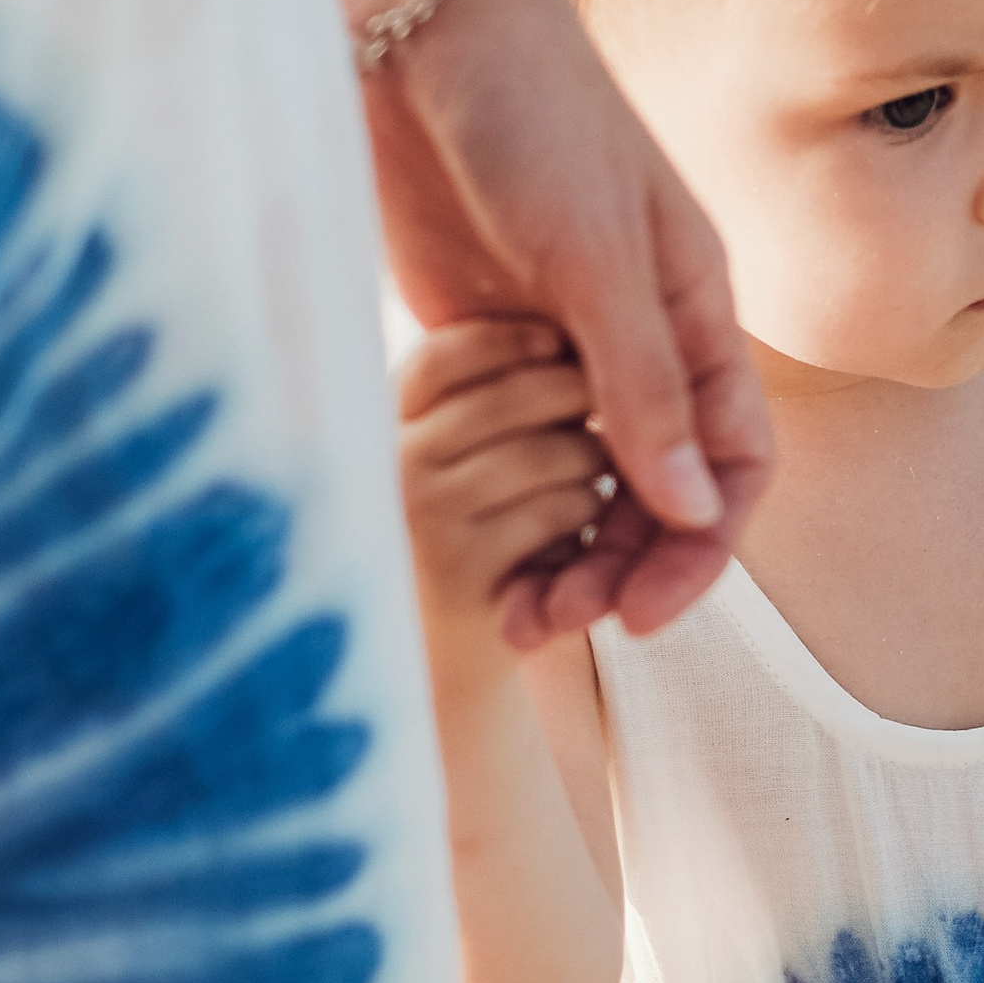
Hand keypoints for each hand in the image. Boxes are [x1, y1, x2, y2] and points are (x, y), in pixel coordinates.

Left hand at [366, 0, 772, 645]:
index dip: (697, 554)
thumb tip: (691, 513)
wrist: (421, 31)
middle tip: (550, 628)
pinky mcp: (485, 345)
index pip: (730, 468)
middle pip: (657, 497)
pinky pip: (509, 454)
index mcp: (698, 318)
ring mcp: (562, 350)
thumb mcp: (595, 253)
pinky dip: (500, 512)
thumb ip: (641, 384)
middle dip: (617, 573)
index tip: (640, 619)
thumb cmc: (531, 114)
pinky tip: (466, 552)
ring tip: (508, 615)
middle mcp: (641, 345)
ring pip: (581, 488)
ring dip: (558, 556)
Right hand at [397, 317, 614, 666]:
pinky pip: (568, 512)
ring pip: (557, 451)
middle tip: (598, 425)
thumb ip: (490, 396)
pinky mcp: (465, 568)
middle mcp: (393, 459)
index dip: (513, 338)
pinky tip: (577, 537)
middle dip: (580, 401)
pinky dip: (592, 519)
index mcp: (385, 421)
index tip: (561, 339)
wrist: (443, 662)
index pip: (448, 353)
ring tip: (584, 486)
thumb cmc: (470, 539)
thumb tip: (564, 320)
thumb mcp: (463, 458)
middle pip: (518, 394)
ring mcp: (424, 515)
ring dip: (594, 466)